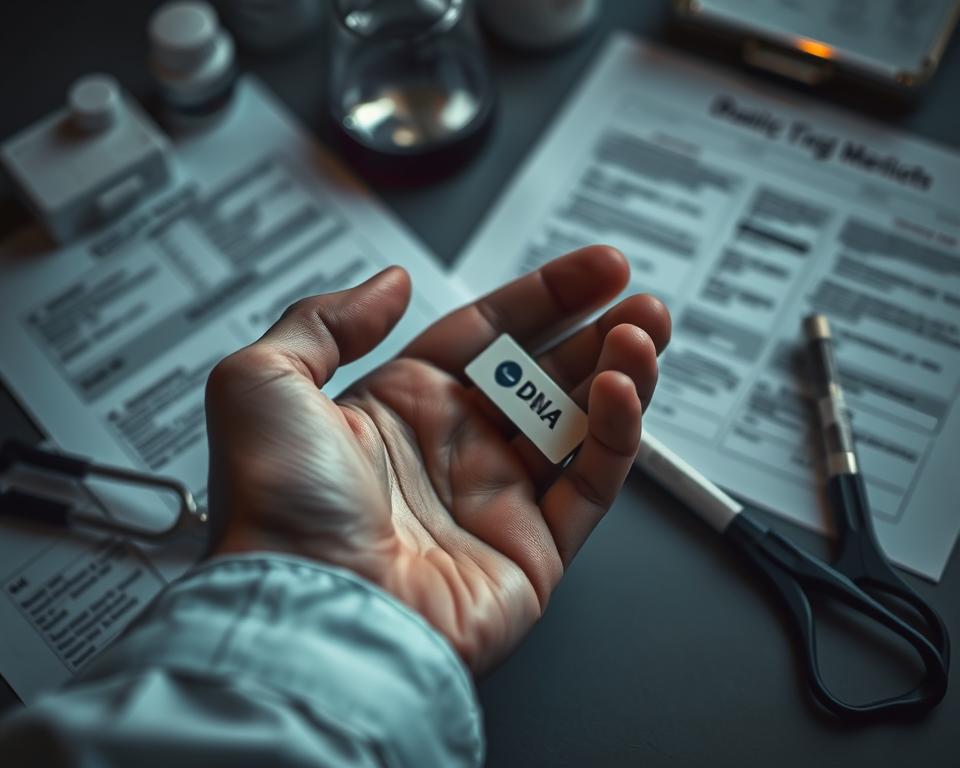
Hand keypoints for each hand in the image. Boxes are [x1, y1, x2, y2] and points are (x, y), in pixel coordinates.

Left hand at [205, 246, 669, 671]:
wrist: (303, 614)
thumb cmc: (273, 506)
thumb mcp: (262, 382)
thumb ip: (325, 320)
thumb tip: (390, 284)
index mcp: (400, 406)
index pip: (487, 336)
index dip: (543, 298)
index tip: (597, 270)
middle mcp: (453, 450)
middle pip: (543, 376)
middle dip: (597, 334)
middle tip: (642, 302)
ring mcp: (496, 501)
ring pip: (579, 426)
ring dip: (619, 374)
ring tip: (646, 333)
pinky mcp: (533, 552)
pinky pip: (590, 485)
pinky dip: (617, 438)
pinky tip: (620, 389)